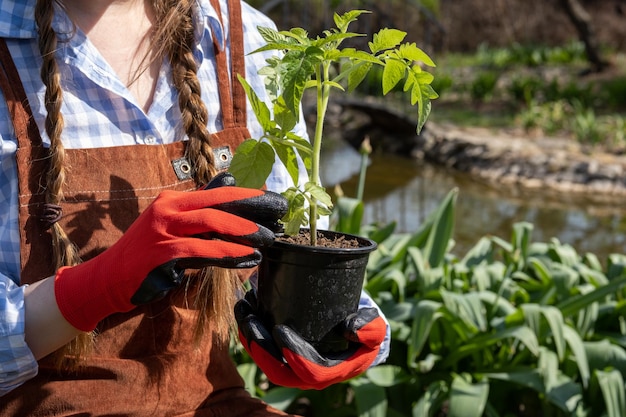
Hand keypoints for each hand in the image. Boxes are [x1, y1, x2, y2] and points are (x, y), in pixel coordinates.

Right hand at [54, 174, 286, 331]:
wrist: (108, 278)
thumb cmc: (146, 254)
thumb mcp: (174, 226)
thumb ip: (201, 208)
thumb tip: (229, 179)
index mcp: (173, 200)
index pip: (217, 192)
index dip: (247, 196)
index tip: (273, 201)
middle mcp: (168, 209)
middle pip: (217, 203)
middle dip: (252, 209)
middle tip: (279, 215)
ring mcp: (162, 230)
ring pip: (211, 224)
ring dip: (243, 230)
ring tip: (268, 238)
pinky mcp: (161, 253)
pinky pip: (201, 251)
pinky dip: (227, 254)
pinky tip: (247, 258)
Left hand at [235, 291, 386, 389]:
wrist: (357, 332)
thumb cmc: (365, 331)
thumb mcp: (375, 329)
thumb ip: (370, 329)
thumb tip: (350, 328)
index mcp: (329, 373)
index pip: (308, 371)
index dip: (293, 354)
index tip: (280, 329)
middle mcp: (307, 376)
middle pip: (278, 371)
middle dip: (260, 348)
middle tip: (250, 320)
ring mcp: (292, 368)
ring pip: (265, 361)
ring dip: (250, 338)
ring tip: (243, 310)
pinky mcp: (281, 357)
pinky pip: (261, 351)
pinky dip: (250, 332)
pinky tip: (244, 309)